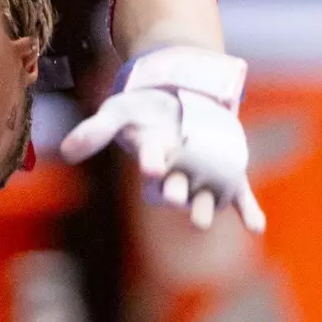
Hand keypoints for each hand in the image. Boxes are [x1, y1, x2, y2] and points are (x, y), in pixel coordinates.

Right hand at [60, 47, 264, 232]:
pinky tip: (256, 226)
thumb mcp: (118, 112)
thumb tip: (65, 151)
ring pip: (205, 196)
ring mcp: (203, 173)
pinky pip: (238, 195)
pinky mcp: (228, 172)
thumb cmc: (143, 109)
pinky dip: (247, 211)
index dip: (152, 162)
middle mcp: (177, 173)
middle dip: (176, 194)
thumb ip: (95, 131)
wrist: (178, 95)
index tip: (152, 164)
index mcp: (152, 158)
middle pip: (176, 189)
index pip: (151, 163)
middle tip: (177, 198)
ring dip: (205, 209)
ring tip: (202, 220)